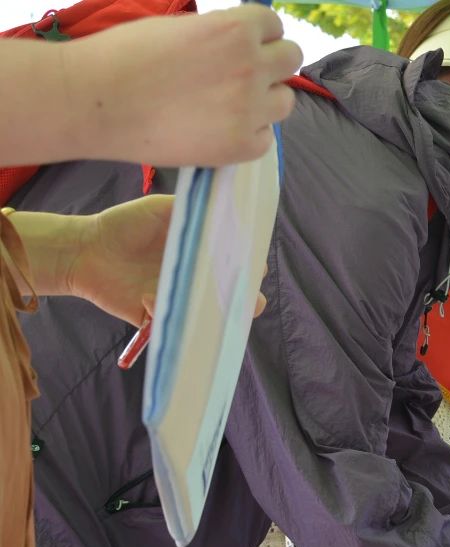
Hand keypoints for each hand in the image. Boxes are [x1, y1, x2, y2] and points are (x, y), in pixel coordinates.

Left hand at [65, 196, 265, 326]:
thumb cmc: (125, 225)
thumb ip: (196, 211)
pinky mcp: (161, 317)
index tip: (251, 263)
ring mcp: (183, 300)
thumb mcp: (162, 208)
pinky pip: (178, 325)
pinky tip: (151, 297)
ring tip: (212, 305)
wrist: (86, 249)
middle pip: (239, 296)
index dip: (253, 266)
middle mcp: (199, 279)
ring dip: (218, 314)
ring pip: (214, 317)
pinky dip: (170, 313)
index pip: (244, 264)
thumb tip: (227, 215)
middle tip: (239, 292)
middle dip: (247, 299)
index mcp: (206, 253)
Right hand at [67, 5, 301, 165]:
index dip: (258, 35)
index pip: (274, 26)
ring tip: (230, 105)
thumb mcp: (181, 27)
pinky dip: (248, 133)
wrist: (96, 101)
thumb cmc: (126, 55)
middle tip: (244, 75)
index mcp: (236, 30)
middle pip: (291, 59)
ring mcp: (250, 110)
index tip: (244, 46)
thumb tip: (242, 41)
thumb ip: (220, 35)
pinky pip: (265, 138)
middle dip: (271, 63)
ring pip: (285, 101)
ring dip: (265, 100)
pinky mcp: (242, 146)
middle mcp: (252, 67)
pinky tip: (219, 130)